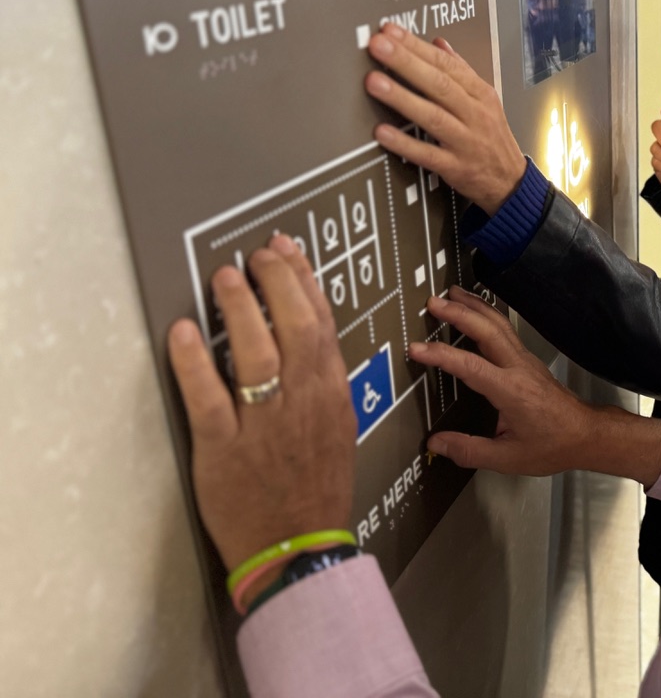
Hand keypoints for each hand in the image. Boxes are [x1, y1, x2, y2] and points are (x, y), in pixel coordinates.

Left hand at [167, 236, 356, 581]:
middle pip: (295, 327)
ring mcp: (266, 426)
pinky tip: (184, 332)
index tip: (287, 251)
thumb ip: (320, 382)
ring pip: (257, 354)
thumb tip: (304, 334)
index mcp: (331, 396)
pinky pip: (210, 399)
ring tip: (224, 278)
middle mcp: (304, 404)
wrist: (299, 549)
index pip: (322, 324)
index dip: (304, 281)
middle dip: (277, 281)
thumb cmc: (314, 490)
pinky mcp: (225, 451)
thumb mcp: (336, 428)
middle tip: (255, 255)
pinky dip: (195, 362)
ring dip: (240, 309)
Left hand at [364, 25, 526, 213]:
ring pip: (433, 116)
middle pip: (439, 84)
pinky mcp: (455, 167)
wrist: (510, 181)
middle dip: (407, 63)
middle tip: (379, 46)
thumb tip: (438, 43)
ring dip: (402, 98)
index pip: (446, 64)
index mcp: (480, 94)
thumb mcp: (485, 100)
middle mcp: (475, 114)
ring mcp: (466, 141)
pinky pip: (428, 155)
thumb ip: (461, 71)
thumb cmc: (492, 138)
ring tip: (374, 82)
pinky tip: (383, 132)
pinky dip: (405, 144)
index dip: (417, 46)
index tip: (391, 31)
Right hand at [413, 288, 660, 487]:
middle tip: (433, 302)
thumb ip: (470, 451)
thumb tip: (434, 442)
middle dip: (460, 313)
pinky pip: (504, 330)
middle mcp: (518, 367)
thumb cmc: (550, 447)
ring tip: (451, 293)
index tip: (416, 347)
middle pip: (488, 330)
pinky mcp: (528, 360)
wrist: (586, 434)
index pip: (471, 366)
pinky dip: (485, 315)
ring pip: (498, 324)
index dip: (442, 355)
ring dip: (474, 306)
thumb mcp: (508, 458)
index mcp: (510, 391)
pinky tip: (475, 311)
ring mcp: (525, 360)